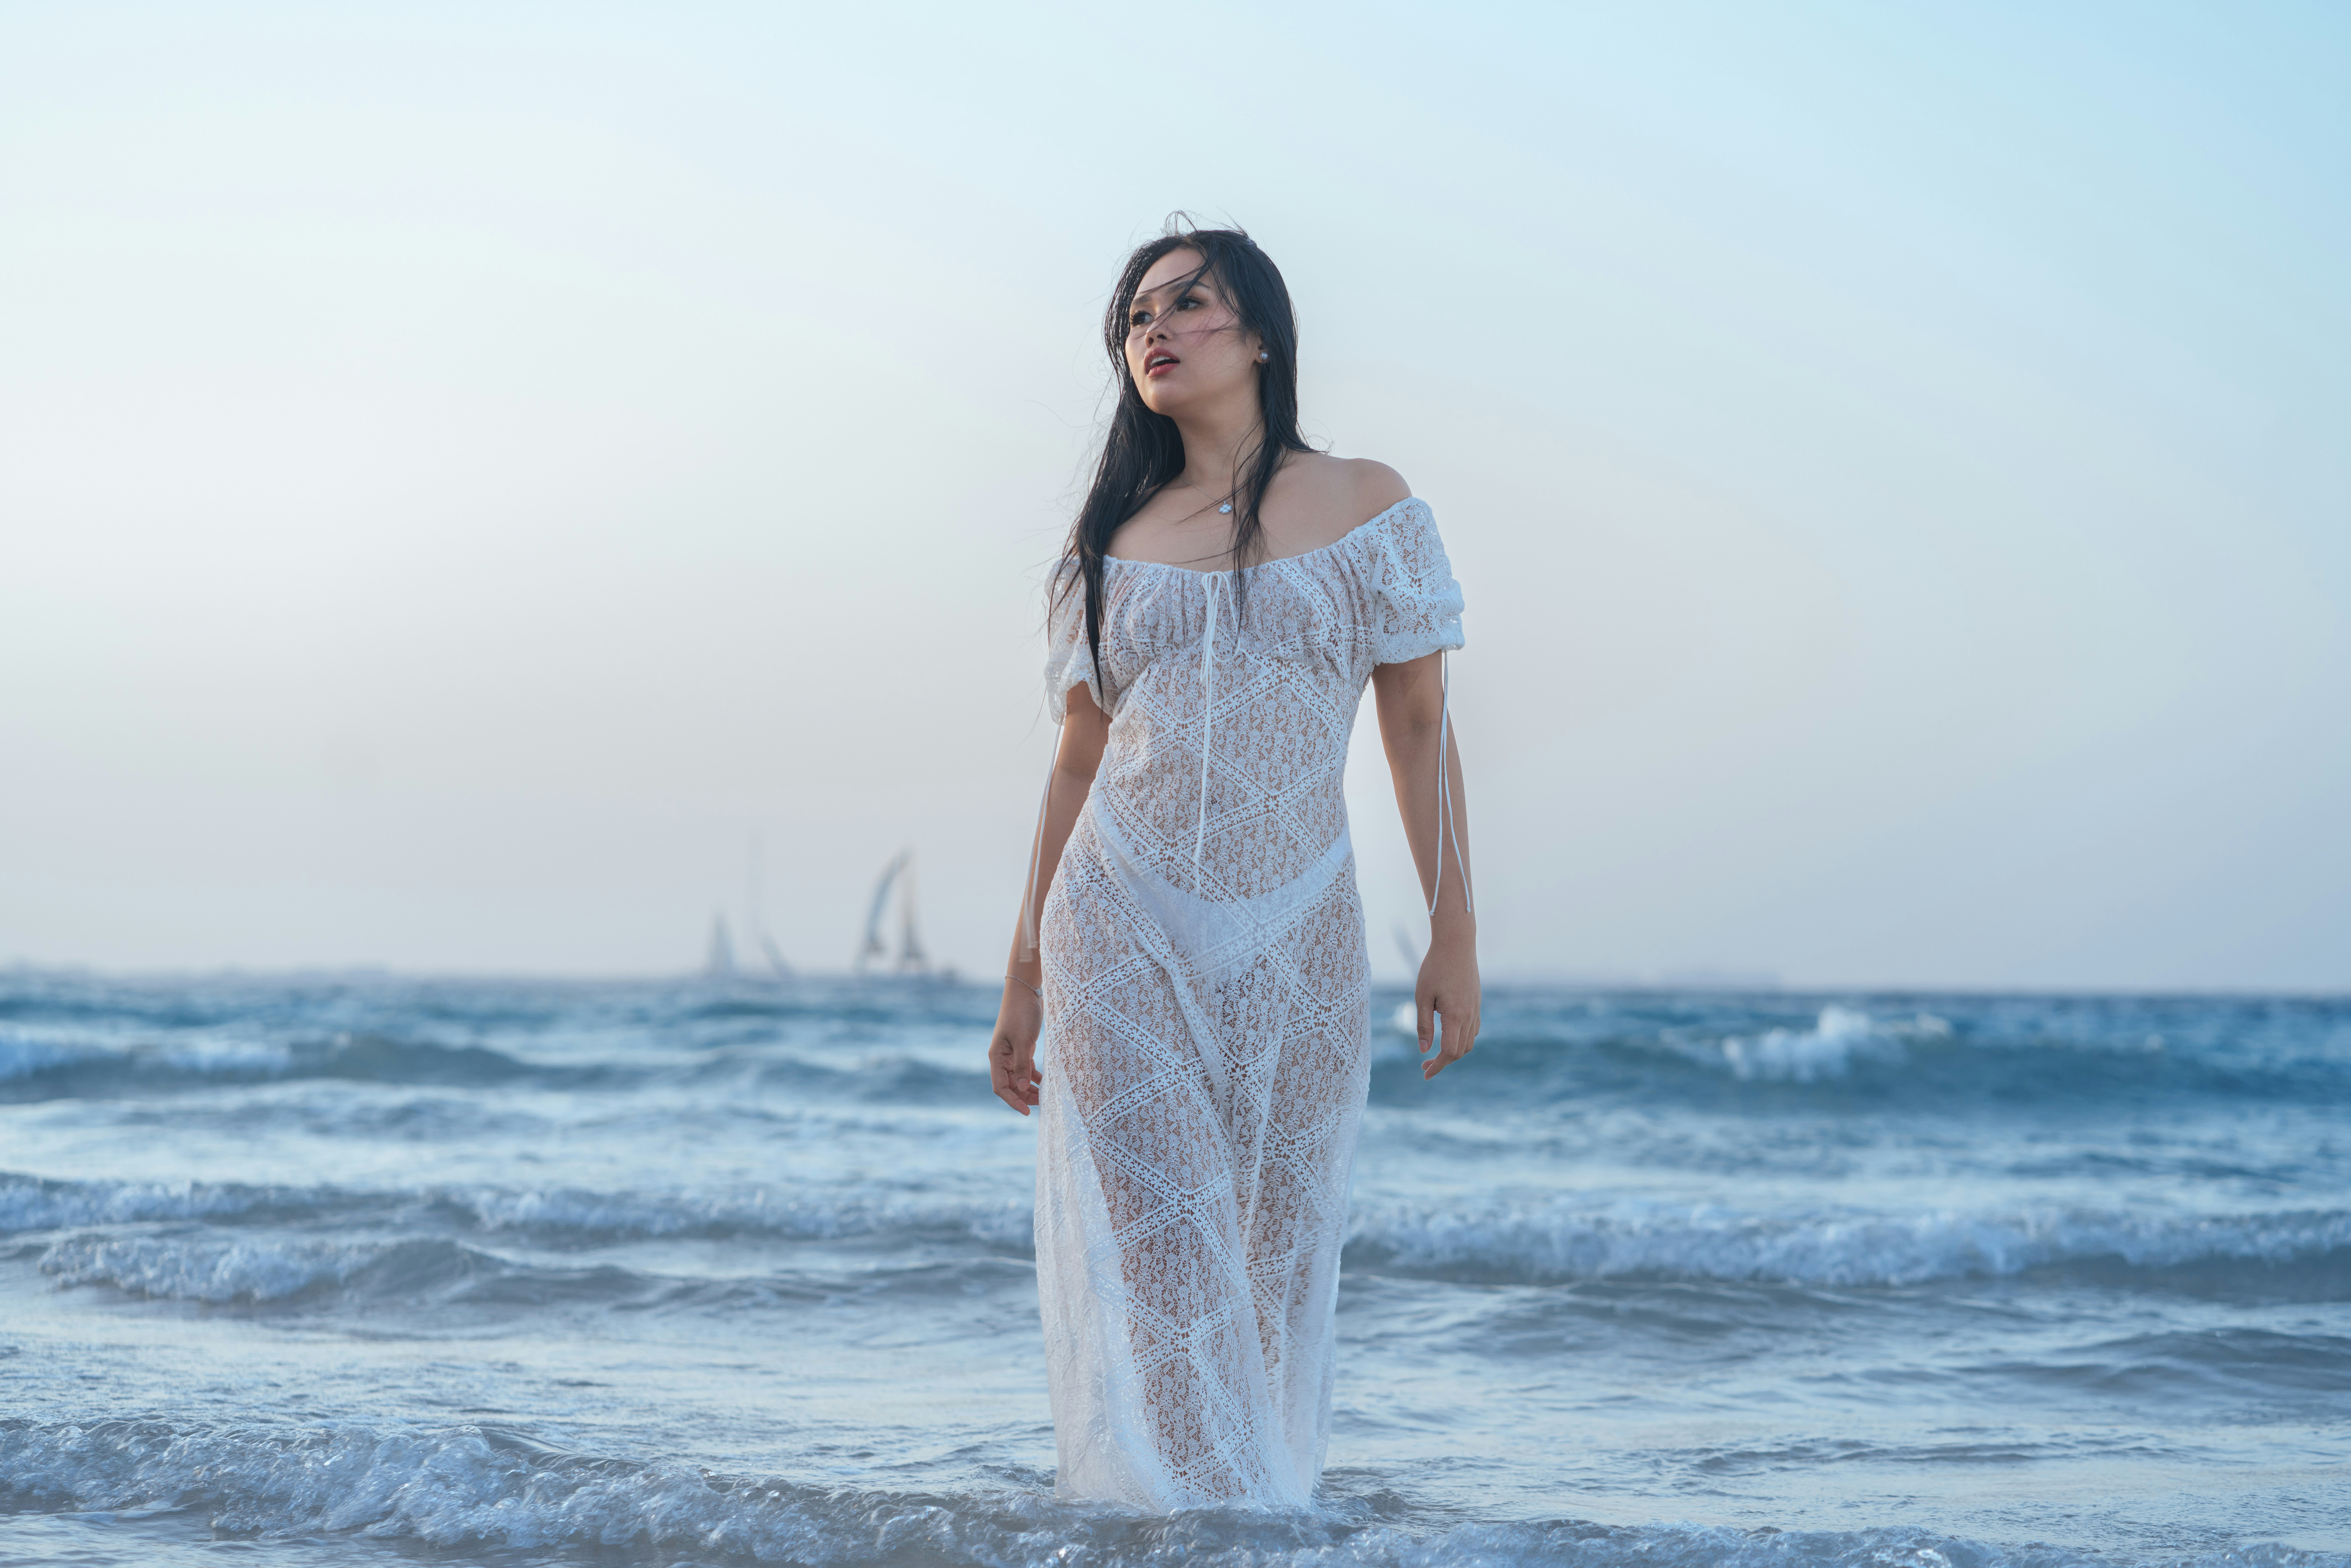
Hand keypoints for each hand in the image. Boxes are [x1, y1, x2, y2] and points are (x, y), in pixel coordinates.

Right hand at [990, 980, 1043, 1113]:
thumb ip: (1022, 1065)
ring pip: (1019, 1078)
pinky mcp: (1023, 1047)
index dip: (1012, 1101)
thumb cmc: (1021, 1013)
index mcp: (997, 1057)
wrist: (1026, 991)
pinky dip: (1035, 1076)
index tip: (1027, 1112)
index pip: (1000, 1087)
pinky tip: (1045, 1082)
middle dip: (1024, 1096)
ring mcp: (1012, 1053)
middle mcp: (1002, 1057)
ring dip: (1030, 1088)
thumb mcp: (1023, 1040)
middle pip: (1010, 1085)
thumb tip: (1022, 1087)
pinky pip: (1027, 1068)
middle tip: (1042, 1103)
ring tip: (1046, 1096)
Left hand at [1415, 933, 1480, 1079]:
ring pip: (1469, 1042)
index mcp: (1455, 1016)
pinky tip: (1449, 1035)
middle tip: (1424, 1064)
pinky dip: (1462, 1039)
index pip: (1450, 1052)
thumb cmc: (1434, 967)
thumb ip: (1423, 1025)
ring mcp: (1476, 1009)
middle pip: (1461, 1051)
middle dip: (1443, 1062)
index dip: (1438, 1066)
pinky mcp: (1477, 1003)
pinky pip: (1473, 1029)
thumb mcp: (1422, 996)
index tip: (1425, 1074)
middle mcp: (1469, 1016)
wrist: (1456, 944)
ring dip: (1454, 1052)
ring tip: (1435, 1052)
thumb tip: (1424, 1050)